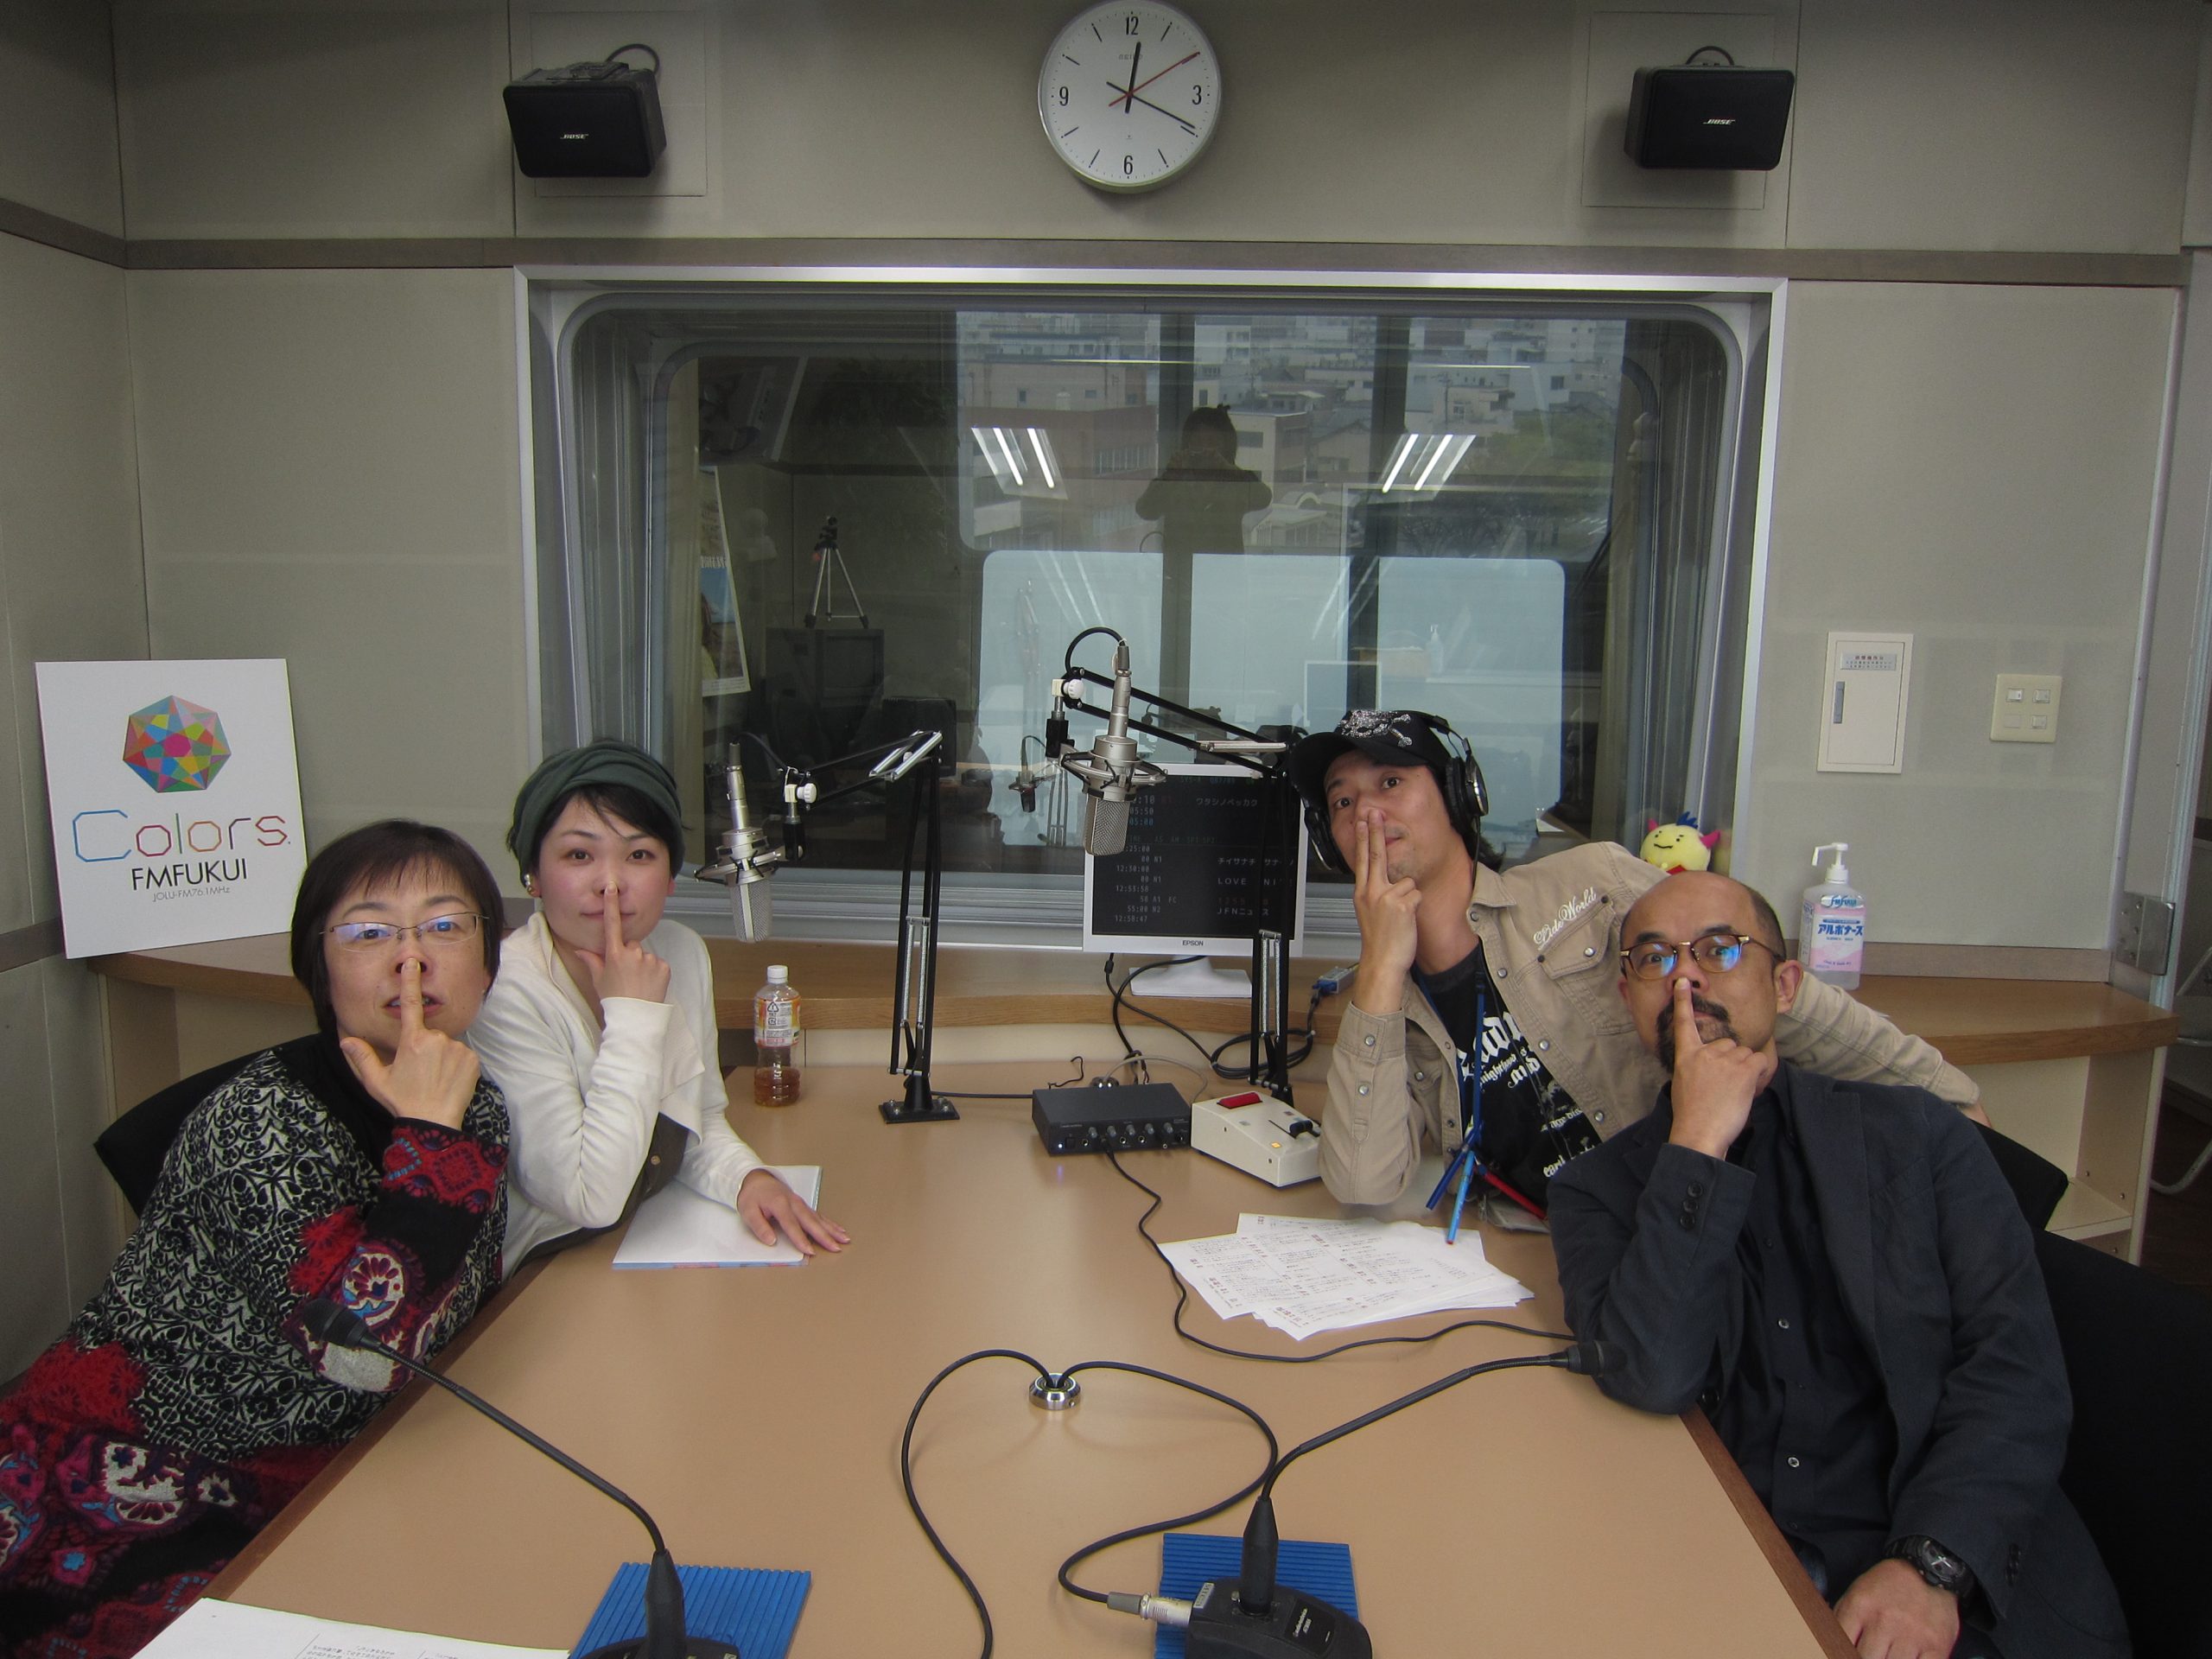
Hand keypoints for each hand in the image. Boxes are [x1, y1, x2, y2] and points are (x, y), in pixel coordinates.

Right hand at [340, 959, 480, 1129]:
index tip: (413, 962)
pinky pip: (462, 1055)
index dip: (411, 981)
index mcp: (411, 1041)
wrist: (434, 1123)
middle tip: (420, 1073)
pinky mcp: (473, 1059)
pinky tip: (449, 1081)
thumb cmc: (403, 1101)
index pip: (411, 1004)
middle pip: (429, 1036)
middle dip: (425, 1049)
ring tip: (435, 1079)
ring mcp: (457, 1048)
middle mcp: (436, 1039)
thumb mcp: (376, 1081)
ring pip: (447, 1046)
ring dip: (442, 1057)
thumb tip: (345, 1040)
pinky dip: (457, 1064)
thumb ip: (361, 1057)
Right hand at [574, 880, 670, 1004]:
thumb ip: (591, 961)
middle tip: (625, 975)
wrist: (635, 1018)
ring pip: (644, 956)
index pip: (612, 924)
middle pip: (631, 945)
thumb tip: (579, 950)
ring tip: (637, 983)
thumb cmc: (614, 1000)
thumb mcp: (599, 980)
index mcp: (614, 954)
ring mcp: (650, 959)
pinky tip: (648, 985)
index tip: (612, 888)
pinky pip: (657, 964)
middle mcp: (633, 953)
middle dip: (628, 955)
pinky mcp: (664, 967)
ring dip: (641, 965)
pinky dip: (654, 972)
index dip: (611, 905)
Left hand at [736, 1169, 850, 1256]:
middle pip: (811, 1222)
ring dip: (832, 1229)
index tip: (809, 1251)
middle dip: (825, 1235)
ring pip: (818, 1218)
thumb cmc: (752, 1196)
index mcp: (780, 1204)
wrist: (758, 1178)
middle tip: (836, 1247)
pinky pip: (818, 1215)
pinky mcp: (803, 1205)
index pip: (792, 1225)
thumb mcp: (747, 1211)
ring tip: (844, 1239)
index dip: (800, 1239)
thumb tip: (771, 1241)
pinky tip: (838, 1229)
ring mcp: (800, 1203)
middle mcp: (794, 1203)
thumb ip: (759, 1226)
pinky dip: (829, 1223)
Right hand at [1348, 808, 1419, 1013]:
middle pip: (1377, 855)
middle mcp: (1372, 892)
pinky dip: (1416, 906)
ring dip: (1409, 897)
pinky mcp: (1403, 904)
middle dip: (1376, 831)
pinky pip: (1417, 894)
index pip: (1362, 859)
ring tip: (1400, 916)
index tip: (1363, 820)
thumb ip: (1374, 892)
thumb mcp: (1368, 912)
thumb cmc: (1378, 940)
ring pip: (1408, 881)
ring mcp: (1387, 897)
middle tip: (1375, 812)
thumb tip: (1385, 879)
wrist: (1382, 961)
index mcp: (1362, 893)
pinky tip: (1407, 920)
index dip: (1364, 838)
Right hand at [1664, 976, 1773, 1158]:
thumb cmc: (1691, 1116)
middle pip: (1729, 1044)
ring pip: (1746, 1054)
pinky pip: (1760, 1061)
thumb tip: (1711, 1069)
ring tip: (1733, 1093)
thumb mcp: (1684, 1085)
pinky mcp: (1743, 1069)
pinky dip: (1760, 1074)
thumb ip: (1698, 1069)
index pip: (1684, 1024)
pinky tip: (1748, 1088)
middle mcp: (1705, 1052)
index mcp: (1686, 1056)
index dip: (1684, 1002)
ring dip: (1745, 1070)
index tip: (1683, 983)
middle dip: (1732, 1061)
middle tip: (1725, 1086)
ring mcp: (1725, 1059)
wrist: (1699, 1132)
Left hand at [1835, 1559, 1959, 1658]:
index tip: (1841, 1653)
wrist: (1928, 1571)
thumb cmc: (1887, 1587)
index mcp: (1860, 1606)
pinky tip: (1902, 1658)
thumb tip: (1827, 1642)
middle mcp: (1885, 1620)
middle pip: (1866, 1658)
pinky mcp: (1936, 1646)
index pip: (1841, 1642)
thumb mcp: (1856, 1594)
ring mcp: (1912, 1634)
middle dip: (1865, 1657)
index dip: (1839, 1653)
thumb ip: (1839, 1619)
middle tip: (1869, 1653)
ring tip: (1884, 1655)